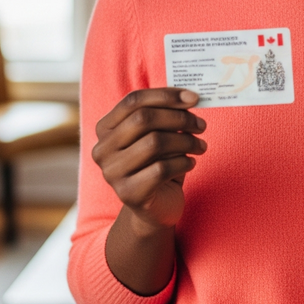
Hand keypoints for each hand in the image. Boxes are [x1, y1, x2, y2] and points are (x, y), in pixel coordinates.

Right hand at [92, 88, 206, 230]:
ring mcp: (112, 173)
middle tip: (201, 125)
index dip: (165, 95)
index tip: (194, 98)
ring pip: (154, 143)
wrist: (156, 207)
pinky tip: (191, 163)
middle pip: (143, 119)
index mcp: (105, 128)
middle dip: (179, 119)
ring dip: (185, 142)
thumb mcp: (159, 134)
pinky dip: (183, 162)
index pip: (133, 100)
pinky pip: (162, 169)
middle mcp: (102, 149)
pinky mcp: (128, 194)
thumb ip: (165, 114)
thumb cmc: (158, 163)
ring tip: (200, 146)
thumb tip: (190, 97)